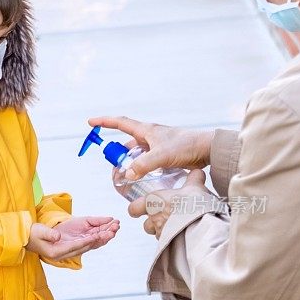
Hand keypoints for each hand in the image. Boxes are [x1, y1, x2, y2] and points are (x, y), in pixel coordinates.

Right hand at [26, 217, 119, 260]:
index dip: (86, 241)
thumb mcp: (39, 232)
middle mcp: (63, 254)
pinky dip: (94, 238)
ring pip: (87, 246)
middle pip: (85, 247)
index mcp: (56, 252)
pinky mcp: (68, 247)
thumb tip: (57, 237)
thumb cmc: (33, 234)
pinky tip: (103, 233)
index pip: (75, 246)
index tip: (97, 236)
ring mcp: (66, 251)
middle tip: (111, 232)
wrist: (27, 238)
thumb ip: (49, 234)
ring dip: (99, 239)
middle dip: (98, 239)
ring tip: (112, 231)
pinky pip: (84, 244)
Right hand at [88, 115, 213, 181]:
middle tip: (114, 167)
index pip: (121, 123)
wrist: (209, 149)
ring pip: (137, 153)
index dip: (104, 122)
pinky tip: (143, 178)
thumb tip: (127, 175)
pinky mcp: (166, 154)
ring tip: (127, 176)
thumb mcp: (162, 156)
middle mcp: (151, 136)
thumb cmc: (187, 147)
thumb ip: (143, 165)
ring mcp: (159, 145)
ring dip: (130, 162)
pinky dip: (142, 167)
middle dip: (117, 153)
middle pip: (127, 143)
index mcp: (147, 130)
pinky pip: (147, 160)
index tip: (91, 123)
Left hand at [127, 169, 211, 238]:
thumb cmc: (192, 206)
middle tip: (162, 218)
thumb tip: (196, 173)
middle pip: (145, 224)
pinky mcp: (169, 243)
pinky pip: (167, 242)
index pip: (134, 208)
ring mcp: (160, 232)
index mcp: (154, 201)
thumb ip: (193, 179)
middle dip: (152, 222)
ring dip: (162, 231)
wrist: (200, 226)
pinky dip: (171, 238)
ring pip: (156, 233)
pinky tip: (182, 234)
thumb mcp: (194, 187)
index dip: (136, 209)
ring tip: (174, 227)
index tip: (139, 208)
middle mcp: (153, 218)